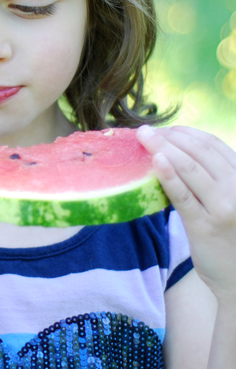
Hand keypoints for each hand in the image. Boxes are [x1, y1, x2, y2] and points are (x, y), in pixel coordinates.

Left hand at [137, 125, 235, 304]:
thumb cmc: (232, 239)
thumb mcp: (234, 202)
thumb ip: (218, 180)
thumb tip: (180, 156)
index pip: (215, 145)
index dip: (188, 133)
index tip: (167, 129)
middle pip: (201, 152)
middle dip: (171, 137)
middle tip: (147, 131)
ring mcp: (224, 208)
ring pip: (191, 168)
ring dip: (164, 147)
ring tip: (143, 137)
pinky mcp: (204, 226)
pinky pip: (183, 195)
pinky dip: (168, 175)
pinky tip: (154, 161)